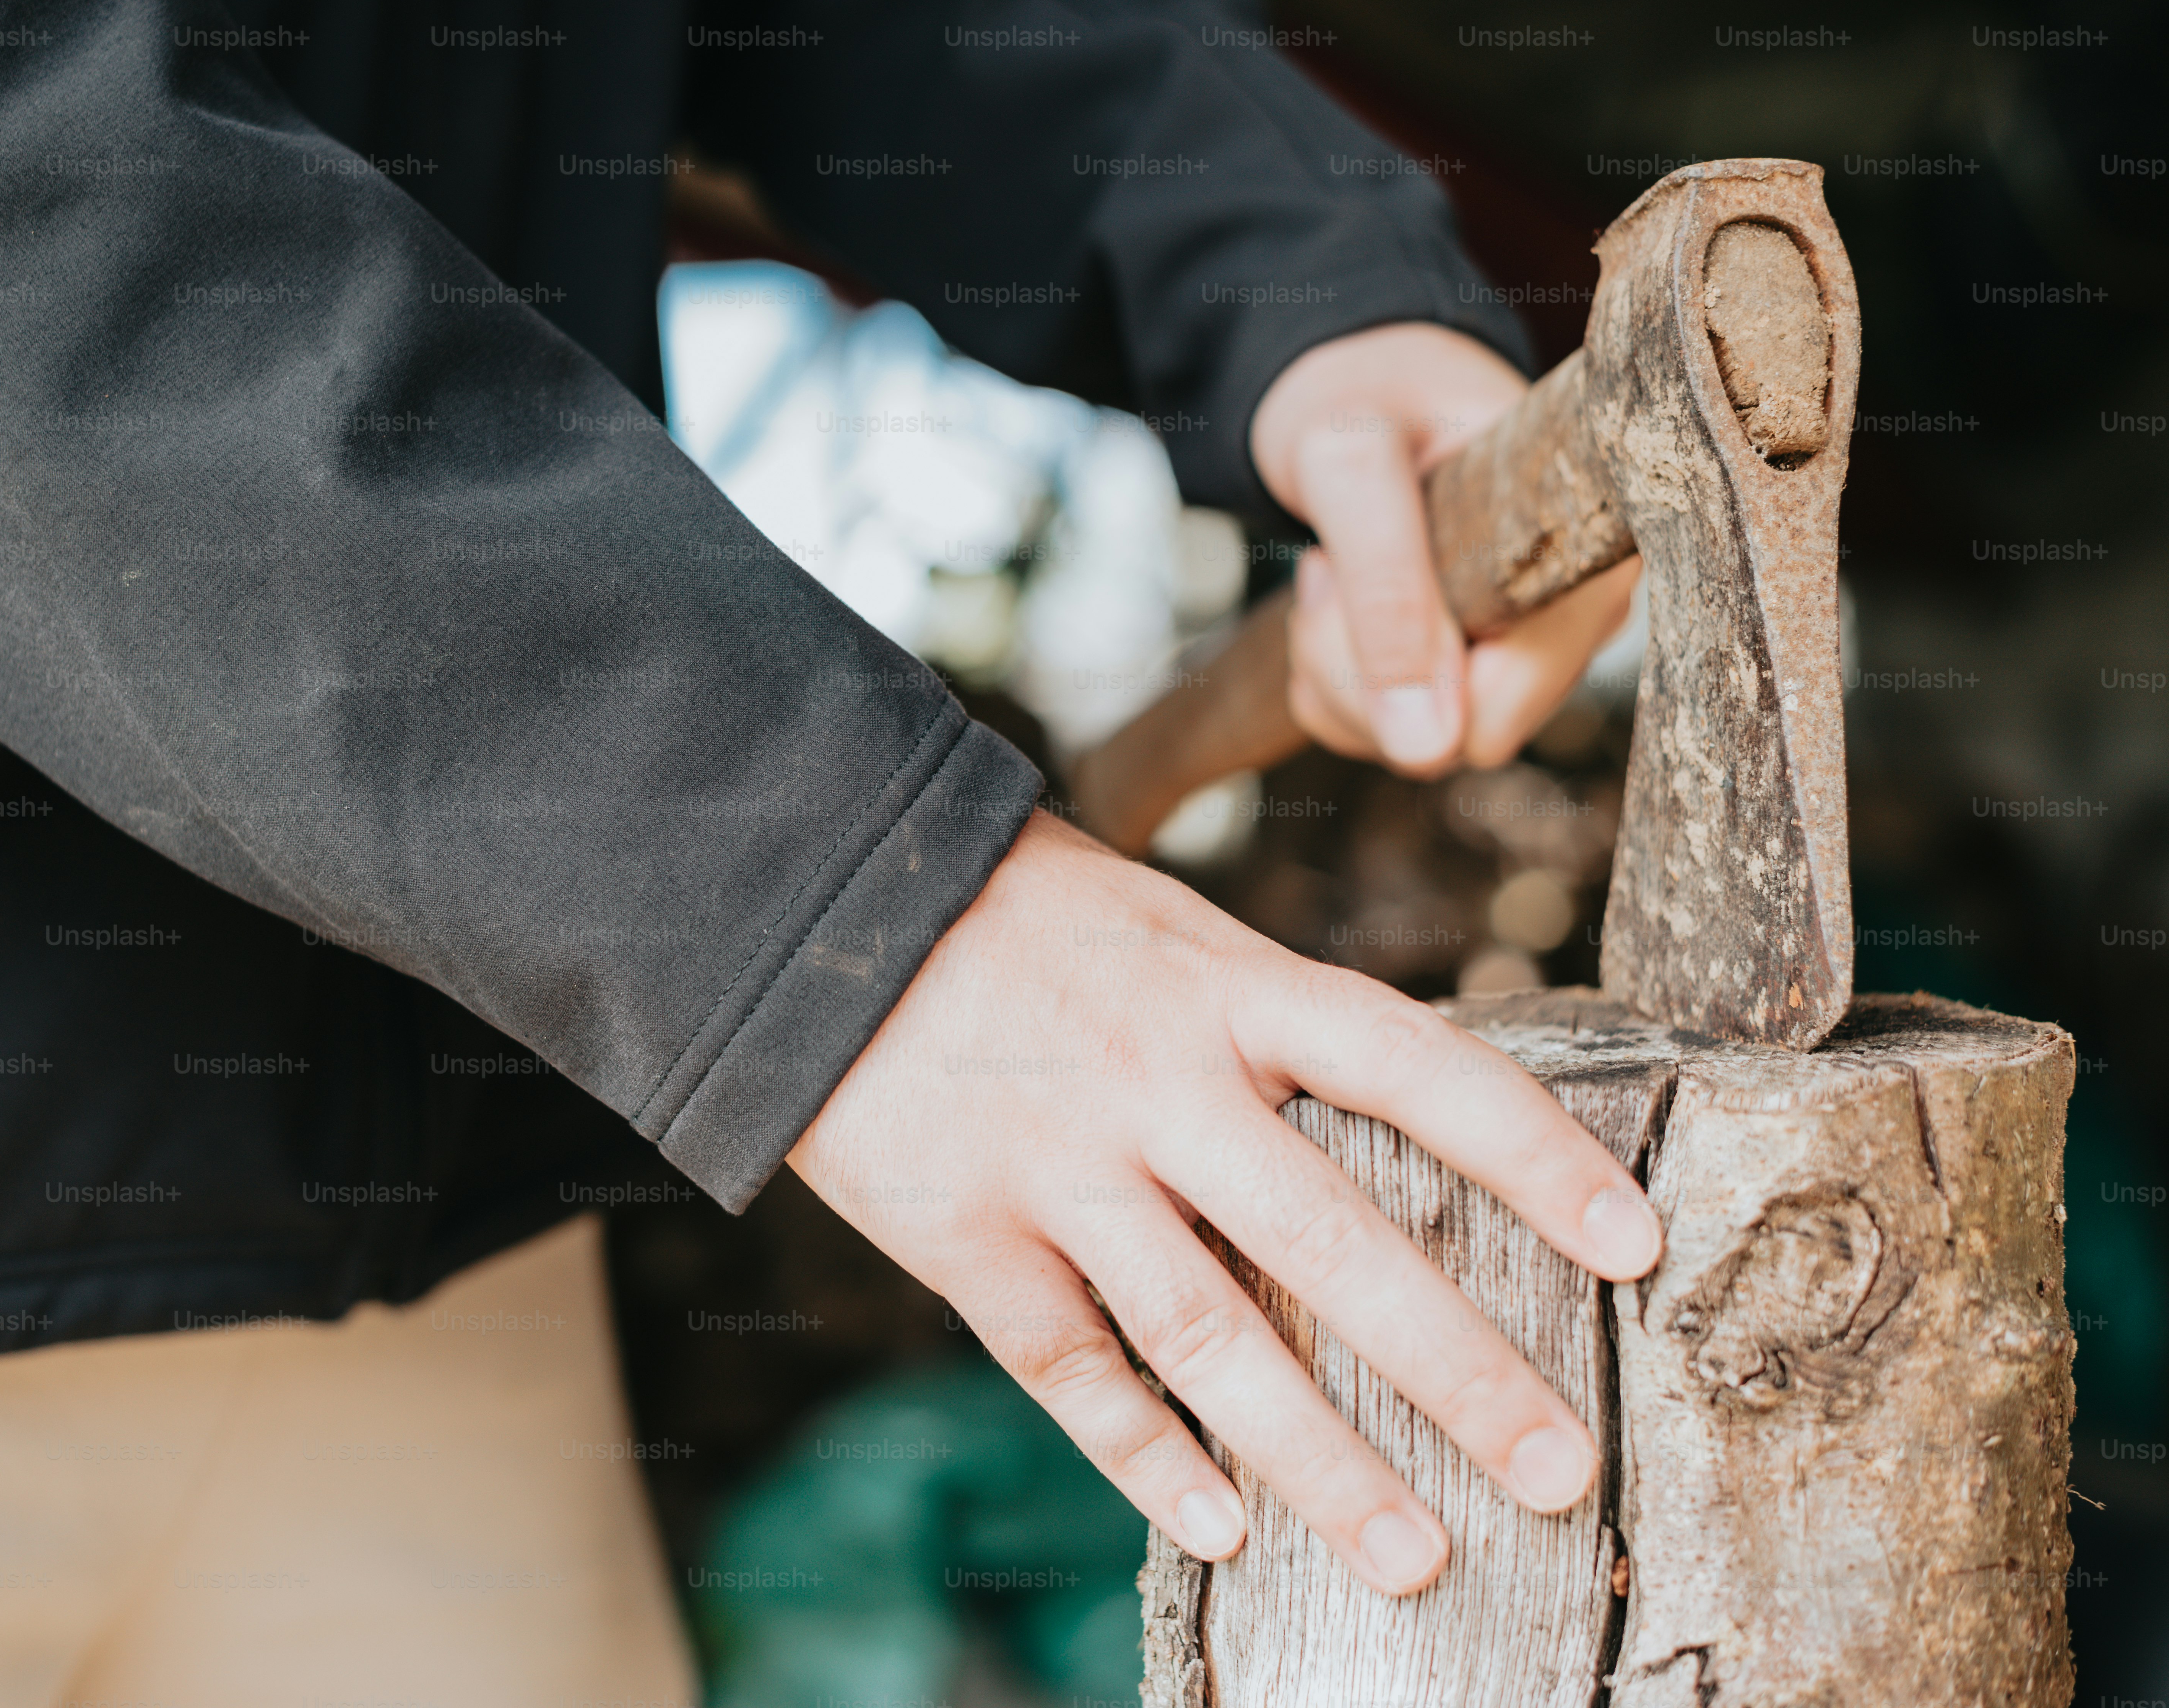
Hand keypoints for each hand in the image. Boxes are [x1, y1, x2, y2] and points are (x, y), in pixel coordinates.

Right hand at [789, 811, 1661, 1593]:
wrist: (822, 902)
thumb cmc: (1031, 921)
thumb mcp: (1174, 936)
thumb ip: (1274, 1032)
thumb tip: (1405, 1133)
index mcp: (1228, 990)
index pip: (1418, 1070)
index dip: (1536, 1157)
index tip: (1638, 1248)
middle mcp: (1156, 1080)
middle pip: (1332, 1241)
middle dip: (1458, 1369)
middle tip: (1562, 1474)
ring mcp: (1058, 1165)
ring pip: (1210, 1336)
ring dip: (1322, 1460)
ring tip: (1419, 1557)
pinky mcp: (964, 1234)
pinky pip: (1068, 1367)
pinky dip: (1146, 1457)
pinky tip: (1223, 1532)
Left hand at [1249, 321, 1640, 775]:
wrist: (1352, 379)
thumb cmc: (1364, 396)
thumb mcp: (1353, 463)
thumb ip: (1388, 590)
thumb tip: (1429, 748)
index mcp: (1585, 559)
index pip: (1498, 711)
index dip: (1405, 671)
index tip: (1355, 566)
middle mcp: (1577, 612)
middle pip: (1452, 735)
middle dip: (1358, 666)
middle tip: (1332, 561)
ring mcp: (1533, 643)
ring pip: (1412, 739)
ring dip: (1339, 662)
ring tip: (1338, 564)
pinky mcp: (1482, 658)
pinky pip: (1389, 725)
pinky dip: (1337, 669)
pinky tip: (1344, 590)